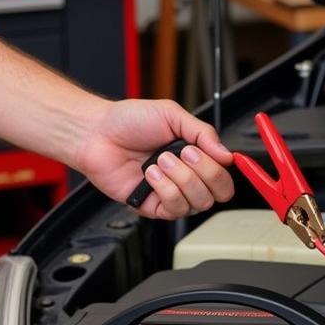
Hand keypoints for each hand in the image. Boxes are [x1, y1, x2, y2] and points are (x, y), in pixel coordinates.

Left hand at [75, 99, 234, 219]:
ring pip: (198, 203)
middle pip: (218, 193)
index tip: (203, 151)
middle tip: (182, 153)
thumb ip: (203, 133)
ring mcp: (171, 193)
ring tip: (159, 161)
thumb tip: (227, 155)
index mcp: (195, 156)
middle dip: (203, 172)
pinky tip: (150, 174)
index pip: (225, 175)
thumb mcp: (172, 115)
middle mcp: (186, 177)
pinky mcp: (153, 207)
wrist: (97, 133)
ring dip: (181, 179)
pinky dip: (165, 189)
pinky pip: (174, 209)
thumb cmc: (129, 121)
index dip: (219, 167)